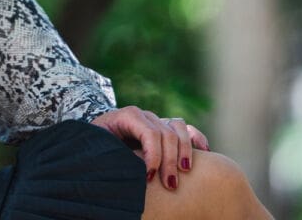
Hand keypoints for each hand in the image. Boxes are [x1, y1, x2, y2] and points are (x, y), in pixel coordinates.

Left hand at [90, 105, 210, 190]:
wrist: (96, 135)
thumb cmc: (96, 145)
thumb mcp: (98, 147)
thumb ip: (110, 155)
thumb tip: (120, 171)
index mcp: (127, 116)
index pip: (149, 132)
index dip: (153, 156)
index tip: (148, 178)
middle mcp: (145, 116)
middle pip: (166, 133)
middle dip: (169, 161)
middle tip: (170, 185)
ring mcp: (158, 120)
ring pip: (179, 128)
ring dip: (185, 151)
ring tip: (184, 172)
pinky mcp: (166, 128)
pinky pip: (187, 129)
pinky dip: (197, 139)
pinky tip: (204, 153)